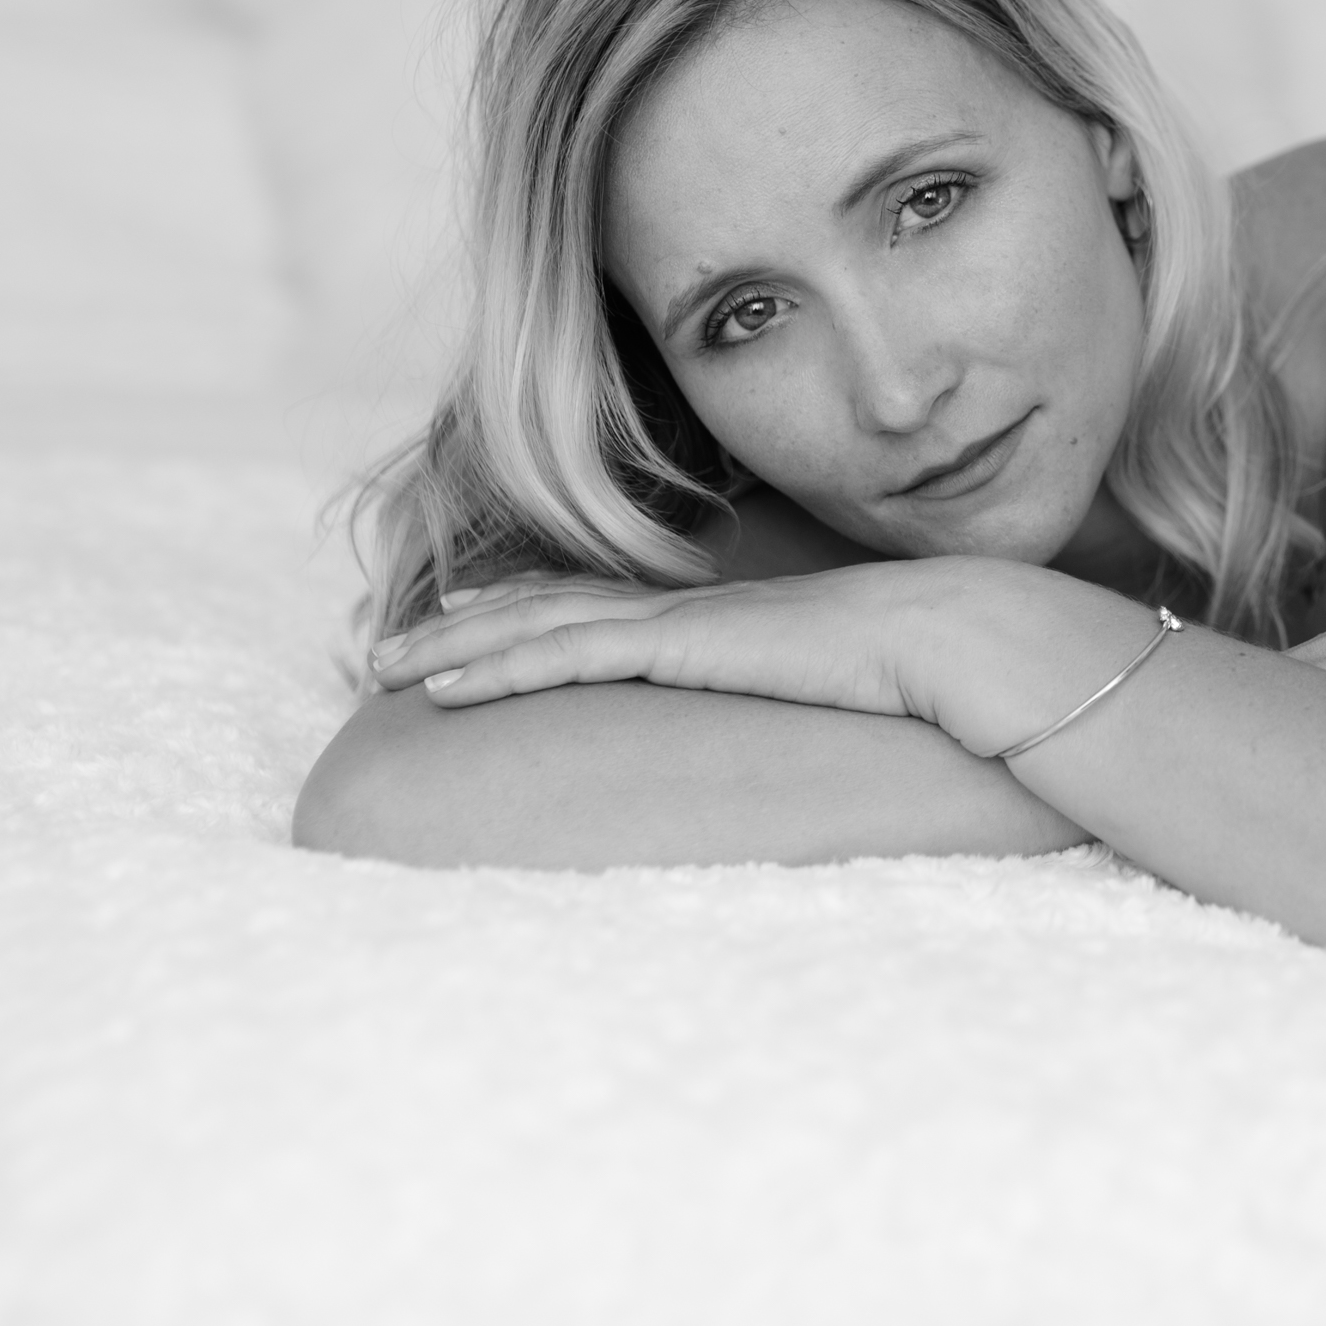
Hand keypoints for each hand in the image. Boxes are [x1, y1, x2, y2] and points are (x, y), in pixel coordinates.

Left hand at [365, 559, 961, 715]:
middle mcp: (682, 610)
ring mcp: (675, 621)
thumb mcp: (836, 686)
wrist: (949, 636)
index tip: (462, 616)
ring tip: (377, 666)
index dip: (520, 610)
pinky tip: (442, 687)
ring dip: (449, 644)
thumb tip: (809, 718)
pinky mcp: (678, 643)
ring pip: (534, 624)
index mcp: (713, 620)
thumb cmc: (914, 669)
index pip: (595, 607)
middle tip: (377, 649)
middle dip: (454, 625)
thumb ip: (801, 692)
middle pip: (542, 606)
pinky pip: (566, 653)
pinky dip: (495, 667)